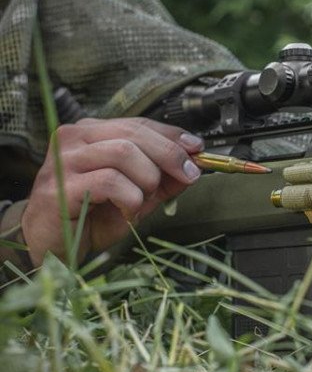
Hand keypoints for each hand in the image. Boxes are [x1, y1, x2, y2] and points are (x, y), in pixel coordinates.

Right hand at [21, 117, 203, 266]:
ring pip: (124, 153)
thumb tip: (193, 164)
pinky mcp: (60, 186)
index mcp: (90, 134)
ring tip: (142, 201)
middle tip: (188, 175)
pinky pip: (110, 182)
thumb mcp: (137, 195)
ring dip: (147, 180)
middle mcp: (74, 139)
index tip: (197, 148)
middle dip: (170, 154)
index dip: (171, 135)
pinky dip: (130, 199)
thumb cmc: (91, 217)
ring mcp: (64, 160)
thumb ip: (163, 179)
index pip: (138, 123)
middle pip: (133, 133)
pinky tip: (128, 212)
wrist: (55, 248)